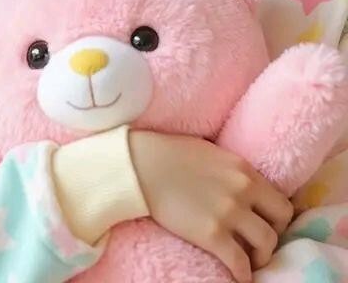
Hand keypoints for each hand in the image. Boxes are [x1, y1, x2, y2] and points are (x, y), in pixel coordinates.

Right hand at [129, 131, 292, 282]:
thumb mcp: (214, 153)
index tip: (267, 224)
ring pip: (266, 244)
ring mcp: (229, 213)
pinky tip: (239, 276)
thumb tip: (241, 185)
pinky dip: (243, 274)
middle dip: (274, 236)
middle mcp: (244, 191)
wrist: (144, 165)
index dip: (276, 217)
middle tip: (260, 244)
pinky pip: (239, 263)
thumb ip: (233, 171)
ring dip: (260, 256)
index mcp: (245, 170)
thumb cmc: (172, 154)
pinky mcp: (211, 234)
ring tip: (250, 260)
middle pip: (280, 222)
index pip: (280, 200)